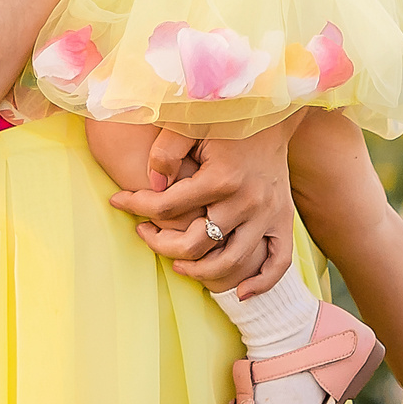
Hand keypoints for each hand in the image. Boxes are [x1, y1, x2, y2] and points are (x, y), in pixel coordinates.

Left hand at [108, 119, 299, 296]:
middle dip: (161, 244)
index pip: (167, 206)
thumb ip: (166, 151)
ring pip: (232, 262)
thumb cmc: (224, 117)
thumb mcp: (190, 124)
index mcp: (222, 177)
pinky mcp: (284, 219)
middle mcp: (247, 201)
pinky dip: (261, 283)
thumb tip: (151, 185)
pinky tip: (238, 292)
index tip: (118, 200)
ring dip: (200, 271)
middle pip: (196, 243)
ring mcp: (269, 214)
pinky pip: (278, 262)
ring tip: (177, 263)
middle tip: (143, 233)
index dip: (136, 205)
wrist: (271, 111)